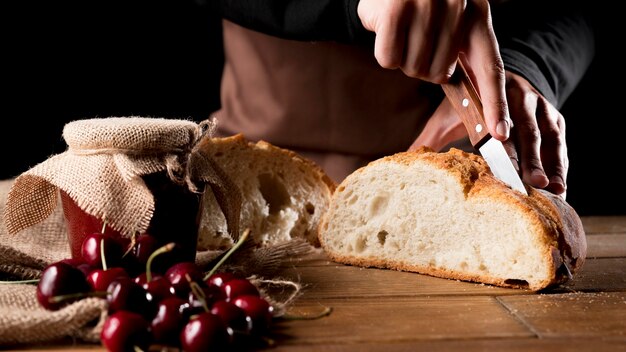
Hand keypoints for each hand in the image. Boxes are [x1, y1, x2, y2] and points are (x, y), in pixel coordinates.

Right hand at [357, 0, 511, 141]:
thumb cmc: (423, 10)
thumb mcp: (453, 25)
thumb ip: (467, 59)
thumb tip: (481, 111)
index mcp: (478, 15)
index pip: (491, 68)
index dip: (496, 103)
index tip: (500, 133)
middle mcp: (456, 7)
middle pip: (438, 75)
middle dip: (424, 68)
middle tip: (419, 43)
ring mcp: (424, 6)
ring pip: (413, 68)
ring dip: (404, 60)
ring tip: (405, 34)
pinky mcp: (393, 10)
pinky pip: (389, 59)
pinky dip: (385, 54)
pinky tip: (388, 32)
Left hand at [409, 71, 567, 196]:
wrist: (502, 78)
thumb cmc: (469, 103)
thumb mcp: (449, 113)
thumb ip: (430, 137)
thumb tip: (404, 159)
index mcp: (492, 92)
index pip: (496, 112)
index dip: (497, 125)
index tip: (497, 141)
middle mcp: (521, 96)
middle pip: (527, 128)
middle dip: (529, 156)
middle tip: (531, 181)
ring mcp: (542, 107)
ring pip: (548, 138)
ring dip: (551, 164)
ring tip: (552, 190)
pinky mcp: (555, 120)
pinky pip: (560, 144)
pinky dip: (562, 166)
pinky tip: (561, 189)